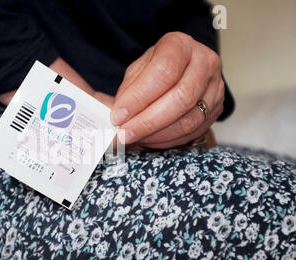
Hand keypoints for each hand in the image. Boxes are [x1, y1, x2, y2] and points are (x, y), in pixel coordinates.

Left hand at [111, 32, 224, 148]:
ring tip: (135, 137)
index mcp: (180, 45)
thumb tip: (116, 115)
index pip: (163, 71)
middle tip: (125, 133)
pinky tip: (150, 139)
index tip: (118, 115)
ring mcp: (216, 86)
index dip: (139, 97)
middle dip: (148, 121)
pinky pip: (193, 132)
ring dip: (157, 134)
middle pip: (181, 98)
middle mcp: (205, 62)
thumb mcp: (138, 71)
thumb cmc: (156, 69)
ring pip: (189, 120)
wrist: (180, 71)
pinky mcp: (216, 109)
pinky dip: (168, 140)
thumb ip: (128, 91)